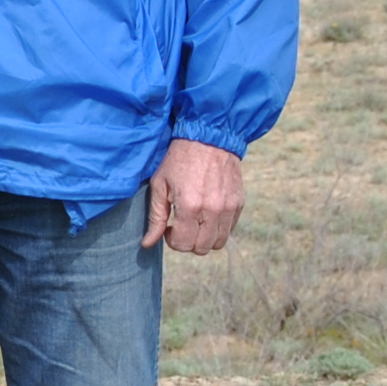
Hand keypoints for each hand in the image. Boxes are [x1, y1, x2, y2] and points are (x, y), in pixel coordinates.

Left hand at [143, 137, 243, 253]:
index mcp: (190, 206)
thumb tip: (148, 243)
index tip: (170, 227)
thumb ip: (156, 217)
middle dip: (189, 242)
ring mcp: (229, 207)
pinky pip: (230, 229)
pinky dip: (218, 228)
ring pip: (219, 242)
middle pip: (202, 248)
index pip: (183, 244)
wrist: (209, 137)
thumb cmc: (179, 159)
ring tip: (196, 222)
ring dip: (205, 238)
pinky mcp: (239, 203)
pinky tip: (208, 213)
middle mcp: (213, 210)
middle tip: (182, 226)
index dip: (173, 241)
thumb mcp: (160, 185)